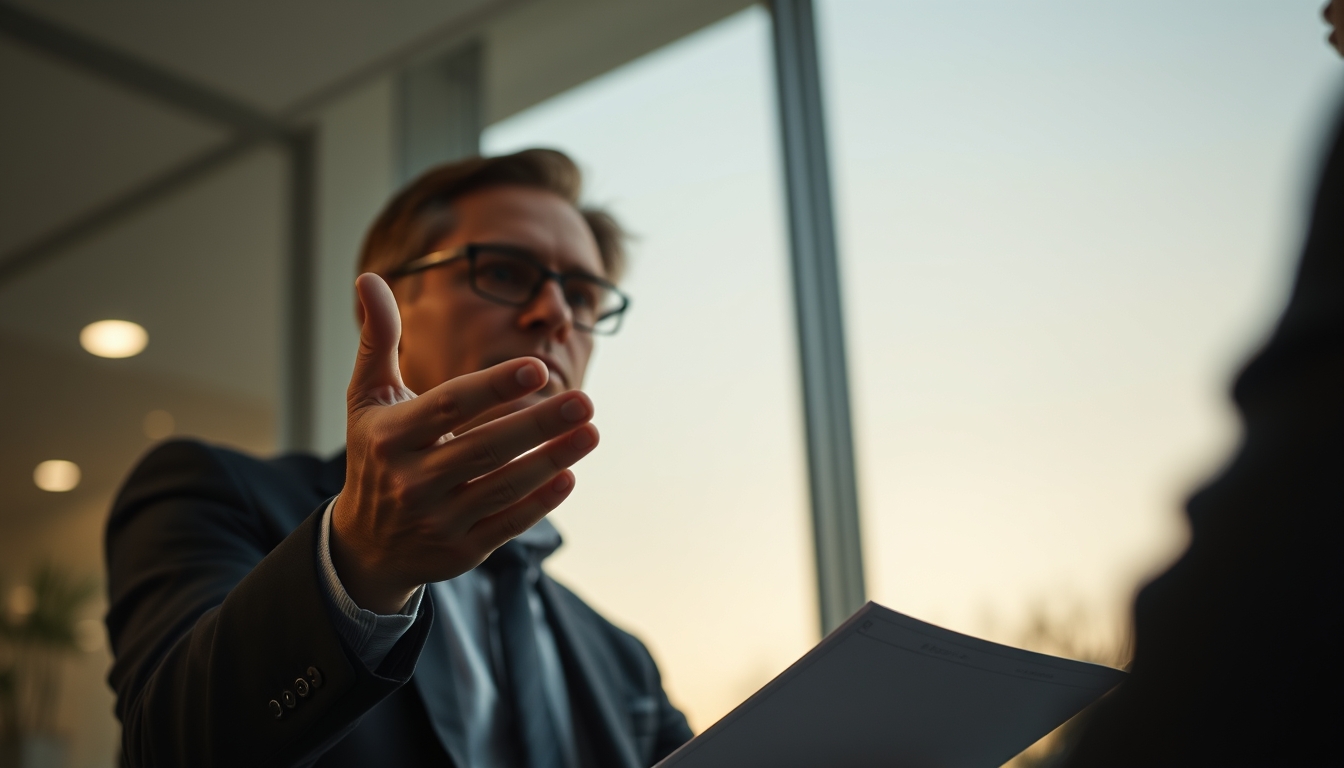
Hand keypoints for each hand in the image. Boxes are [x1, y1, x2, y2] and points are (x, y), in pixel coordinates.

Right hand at [329, 274, 598, 613]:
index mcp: (391, 437)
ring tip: (591, 431)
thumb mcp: (367, 399)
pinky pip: (507, 524)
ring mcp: (437, 520)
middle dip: (539, 423)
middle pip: (485, 448)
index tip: (538, 368)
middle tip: (586, 401)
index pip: (449, 407)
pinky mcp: (460, 551)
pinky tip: (569, 476)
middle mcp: (412, 481)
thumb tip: (369, 277)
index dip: (494, 388)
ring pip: (503, 488)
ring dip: (551, 459)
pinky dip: (539, 502)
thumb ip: (378, 340)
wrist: (366, 544)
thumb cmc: (375, 453)